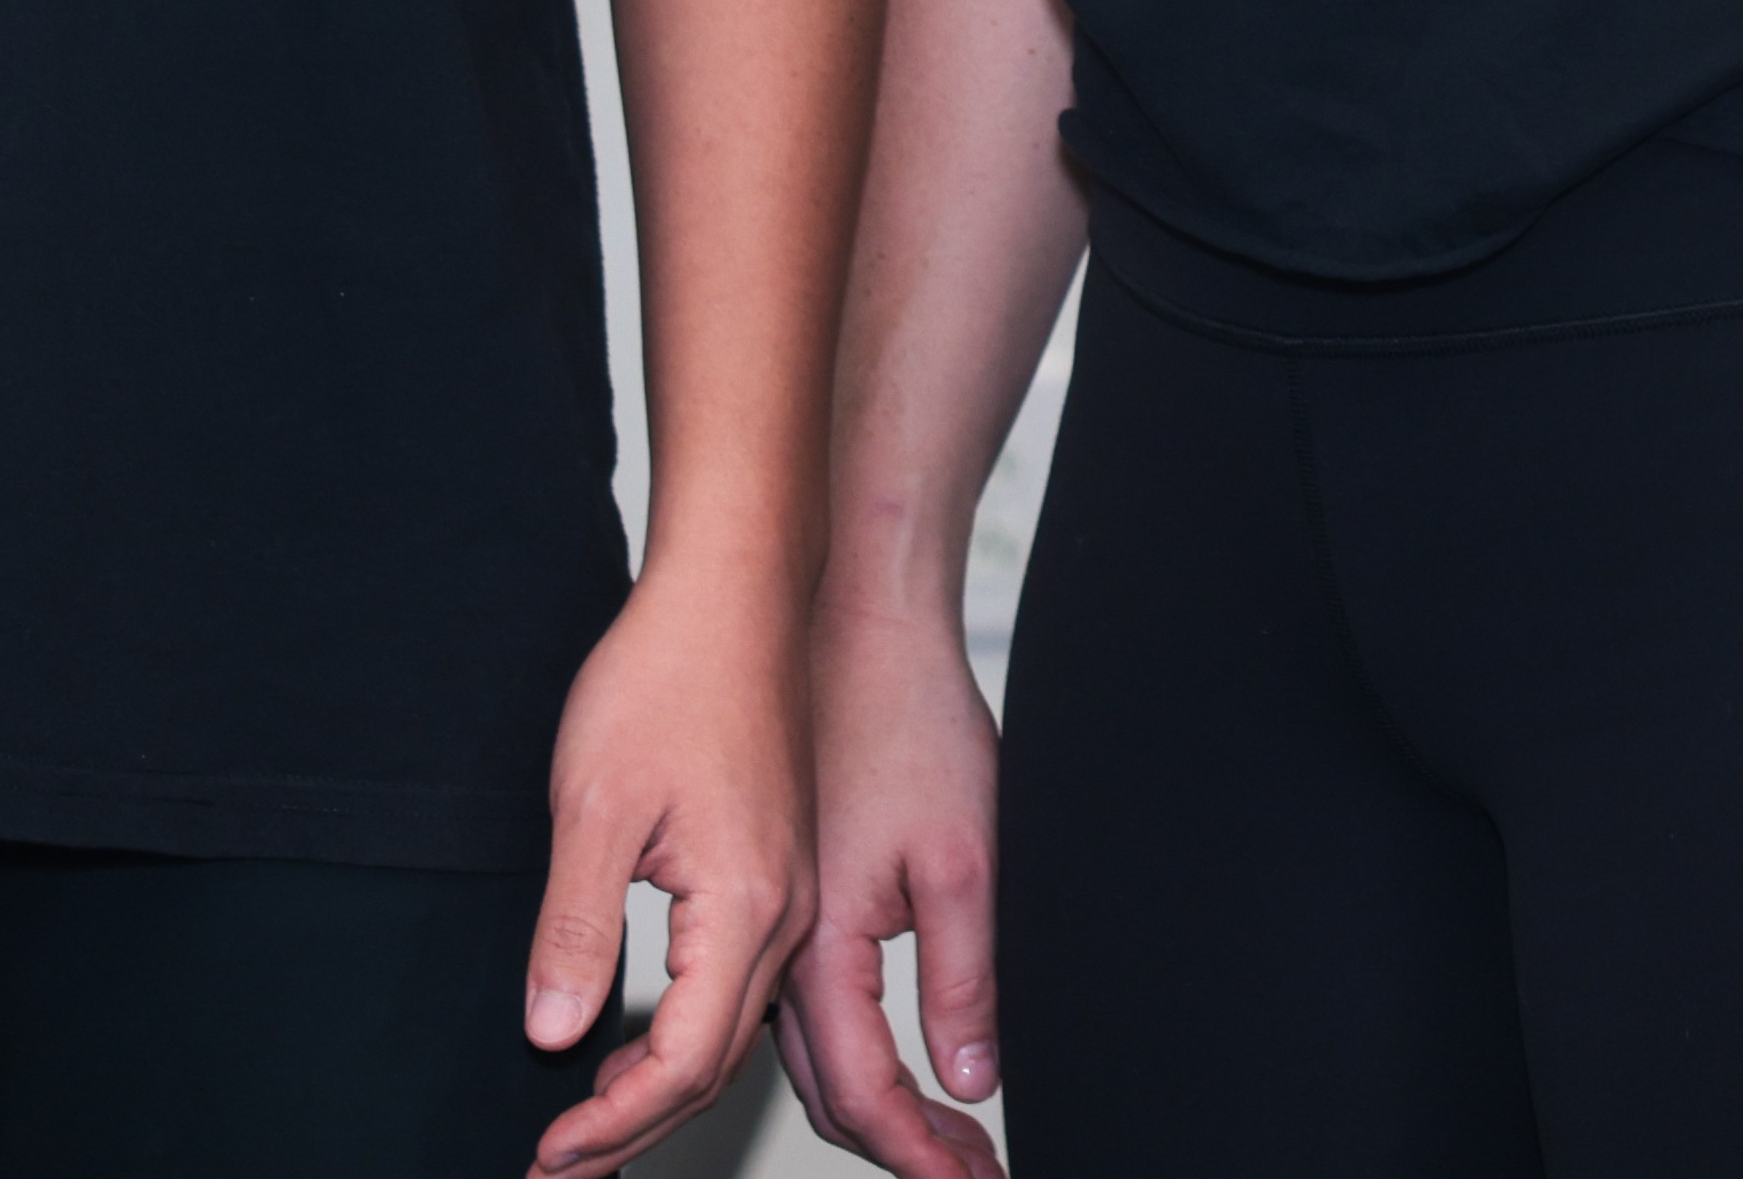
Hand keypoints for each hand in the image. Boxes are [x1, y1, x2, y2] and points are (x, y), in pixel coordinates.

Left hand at [526, 567, 807, 1178]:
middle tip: (555, 1171)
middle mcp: (783, 912)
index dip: (611, 1123)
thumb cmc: (668, 674)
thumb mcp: (593, 805)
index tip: (548, 1154)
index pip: (683, 1063)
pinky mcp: (777, 867)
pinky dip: (684, 1036)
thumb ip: (577, 928)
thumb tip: (551, 1032)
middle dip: (632, 1131)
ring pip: (730, 1031)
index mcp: (746, 906)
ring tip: (585, 1132)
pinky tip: (632, 1043)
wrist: (734, 588)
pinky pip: (738, 986)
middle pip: (715, 1066)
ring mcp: (788, 891)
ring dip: (658, 1091)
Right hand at [777, 589, 1013, 1178]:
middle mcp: (778, 947)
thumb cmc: (907, 716)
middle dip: (902, 1149)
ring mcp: (772, 921)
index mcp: (817, 946)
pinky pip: (798, 1006)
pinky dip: (848, 1051)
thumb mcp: (961, 857)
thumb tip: (971, 1080)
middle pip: (830, 1090)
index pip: (864, 1095)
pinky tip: (891, 1058)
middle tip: (970, 1178)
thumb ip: (962, 977)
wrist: (846, 619)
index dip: (921, 1157)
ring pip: (808, 1054)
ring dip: (877, 1108)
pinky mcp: (780, 892)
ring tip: (948, 1142)